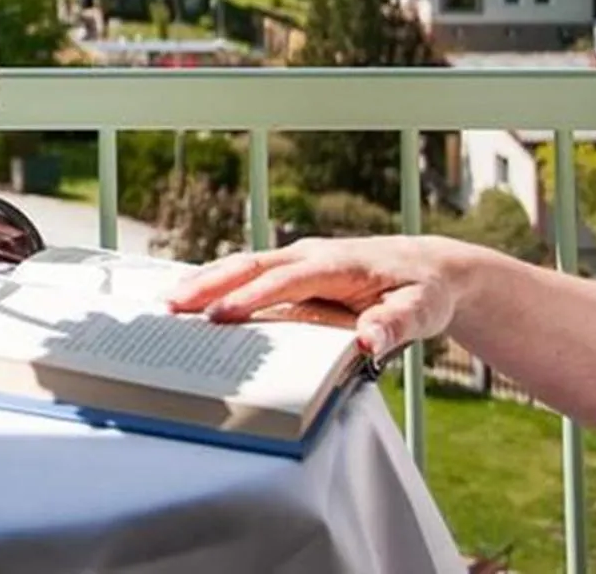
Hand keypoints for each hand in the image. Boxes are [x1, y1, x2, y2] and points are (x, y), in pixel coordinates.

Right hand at [166, 237, 468, 358]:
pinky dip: (217, 281)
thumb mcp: (422, 312)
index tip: (218, 316)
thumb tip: (370, 340)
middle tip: (172, 305)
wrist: (428, 267)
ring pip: (242, 264)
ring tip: (168, 302)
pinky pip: (249, 273)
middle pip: (250, 264)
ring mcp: (297, 259)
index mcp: (336, 264)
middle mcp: (309, 255)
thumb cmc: (422, 291)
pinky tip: (192, 297)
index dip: (251, 297)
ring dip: (205, 280)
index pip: (285, 280)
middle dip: (209, 283)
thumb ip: (396, 324)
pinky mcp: (292, 269)